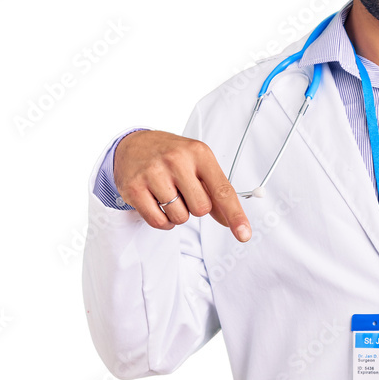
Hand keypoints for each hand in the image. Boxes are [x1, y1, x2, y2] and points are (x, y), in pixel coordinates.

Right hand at [114, 130, 251, 240]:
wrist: (134, 144)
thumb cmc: (173, 157)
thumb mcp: (199, 165)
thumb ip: (216, 192)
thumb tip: (231, 221)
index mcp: (199, 153)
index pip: (222, 191)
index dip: (235, 215)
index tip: (244, 234)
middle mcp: (176, 160)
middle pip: (201, 209)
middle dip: (196, 207)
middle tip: (184, 191)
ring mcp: (153, 173)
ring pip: (180, 217)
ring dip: (178, 213)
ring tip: (169, 194)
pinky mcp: (134, 188)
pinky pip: (159, 221)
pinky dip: (163, 221)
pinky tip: (158, 203)